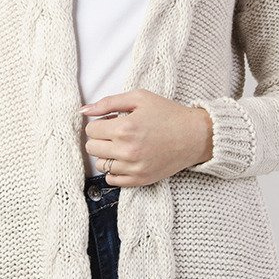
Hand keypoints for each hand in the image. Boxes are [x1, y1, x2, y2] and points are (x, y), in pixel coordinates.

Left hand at [80, 88, 212, 186]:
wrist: (195, 136)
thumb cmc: (167, 114)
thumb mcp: (139, 98)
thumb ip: (108, 102)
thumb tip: (83, 110)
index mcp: (125, 128)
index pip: (90, 130)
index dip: (99, 123)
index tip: (111, 122)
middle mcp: (127, 150)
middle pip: (92, 148)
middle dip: (100, 138)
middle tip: (115, 133)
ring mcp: (133, 168)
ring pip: (100, 165)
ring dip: (107, 154)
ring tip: (122, 146)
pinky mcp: (140, 180)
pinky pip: (112, 180)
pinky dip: (114, 170)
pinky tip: (126, 159)